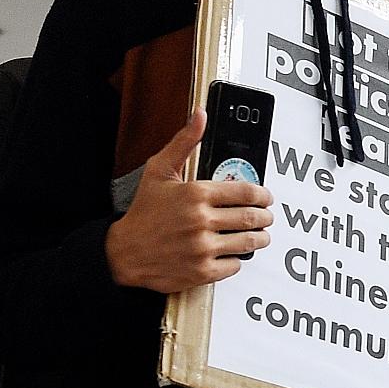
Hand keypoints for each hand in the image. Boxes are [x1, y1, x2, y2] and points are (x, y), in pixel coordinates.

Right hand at [104, 110, 273, 291]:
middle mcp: (201, 221)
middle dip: (265, 217)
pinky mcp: (201, 271)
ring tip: (259, 235)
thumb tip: (200, 116)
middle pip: (252, 217)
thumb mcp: (160, 171)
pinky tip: (234, 251)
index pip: (247, 192)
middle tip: (266, 217)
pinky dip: (238, 258)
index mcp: (196, 194)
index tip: (265, 198)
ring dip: (260, 238)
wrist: (123, 253)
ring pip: (249, 242)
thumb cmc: (144, 212)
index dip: (263, 195)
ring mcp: (202, 247)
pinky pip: (235, 265)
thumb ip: (184, 142)